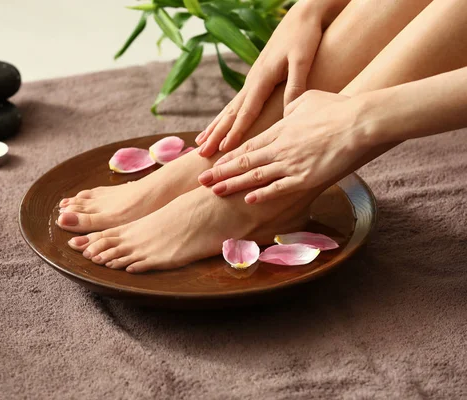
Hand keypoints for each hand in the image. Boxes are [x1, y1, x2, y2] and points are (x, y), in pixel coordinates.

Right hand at [196, 0, 333, 157]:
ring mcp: (252, 79)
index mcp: (263, 78)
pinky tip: (220, 124)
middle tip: (201, 153)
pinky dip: (225, 116)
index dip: (236, 132)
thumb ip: (296, 85)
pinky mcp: (256, 78)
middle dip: (216, 134)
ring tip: (200, 143)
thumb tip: (288, 111)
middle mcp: (252, 80)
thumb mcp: (303, 60)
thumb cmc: (304, 37)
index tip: (224, 149)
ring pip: (229, 108)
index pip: (246, 112)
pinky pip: (236, 102)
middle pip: (230, 113)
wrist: (301, 16)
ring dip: (215, 127)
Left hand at [197, 90, 370, 203]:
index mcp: (280, 129)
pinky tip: (248, 200)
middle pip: (244, 162)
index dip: (229, 156)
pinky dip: (262, 195)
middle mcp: (280, 148)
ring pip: (255, 176)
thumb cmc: (337, 108)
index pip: (248, 145)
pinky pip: (279, 189)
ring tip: (214, 192)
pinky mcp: (305, 178)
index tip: (213, 162)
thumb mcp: (308, 98)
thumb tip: (286, 109)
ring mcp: (291, 164)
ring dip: (234, 185)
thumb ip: (292, 105)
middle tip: (201, 180)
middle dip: (221, 172)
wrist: (359, 123)